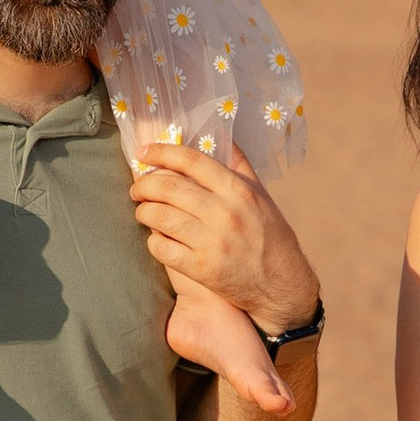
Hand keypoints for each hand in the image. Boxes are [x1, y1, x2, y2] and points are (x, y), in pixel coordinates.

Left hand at [129, 140, 314, 328]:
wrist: (282, 284)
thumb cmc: (270, 236)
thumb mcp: (261, 195)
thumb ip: (240, 165)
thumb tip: (222, 136)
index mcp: (238, 190)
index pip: (191, 161)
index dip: (162, 152)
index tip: (143, 153)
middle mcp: (225, 213)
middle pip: (169, 187)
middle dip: (144, 185)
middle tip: (137, 189)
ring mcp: (212, 242)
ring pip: (160, 217)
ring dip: (143, 212)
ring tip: (143, 212)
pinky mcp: (202, 269)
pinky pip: (162, 249)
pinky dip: (153, 241)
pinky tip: (157, 238)